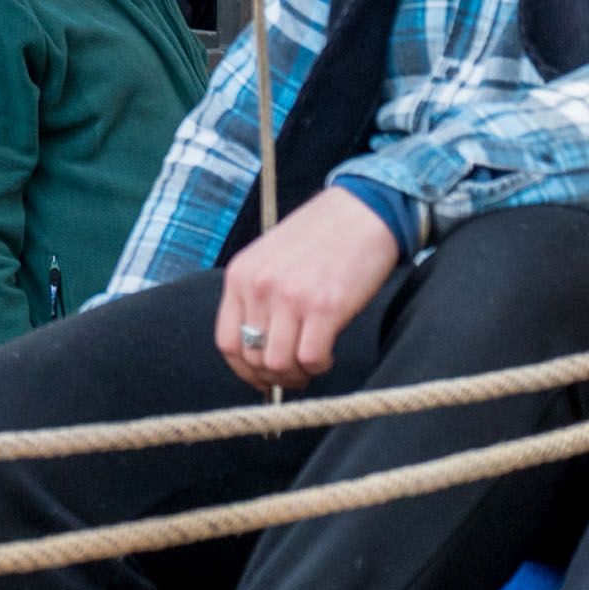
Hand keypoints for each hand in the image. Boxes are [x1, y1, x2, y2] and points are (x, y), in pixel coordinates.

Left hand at [213, 188, 402, 391]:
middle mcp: (258, 287)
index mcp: (239, 276)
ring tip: (311, 365)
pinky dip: (318, 366)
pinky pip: (311, 358)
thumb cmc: (320, 238)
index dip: (243, 371)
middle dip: (273, 376)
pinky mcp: (325, 306)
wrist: (362, 211)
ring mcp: (290, 297)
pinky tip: (327, 354)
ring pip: (279, 364)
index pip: (226, 342)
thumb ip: (257, 297)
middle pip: (252, 358)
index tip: (261, 379)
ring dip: (296, 375)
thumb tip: (259, 347)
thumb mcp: (270, 260)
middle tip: (294, 374)